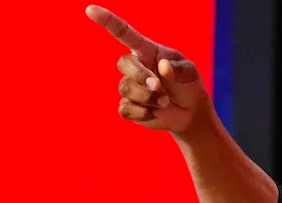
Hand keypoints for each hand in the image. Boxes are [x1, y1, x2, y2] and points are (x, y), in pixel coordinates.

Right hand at [86, 5, 210, 133]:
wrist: (190, 112)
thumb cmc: (188, 85)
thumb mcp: (190, 73)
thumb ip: (179, 69)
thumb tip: (162, 66)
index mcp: (146, 51)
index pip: (123, 33)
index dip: (107, 21)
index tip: (91, 10)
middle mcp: (134, 66)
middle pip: (123, 64)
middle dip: (141, 76)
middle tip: (158, 86)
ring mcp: (129, 86)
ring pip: (127, 89)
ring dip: (148, 97)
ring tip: (166, 101)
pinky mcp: (129, 107)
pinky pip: (126, 110)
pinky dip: (143, 113)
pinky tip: (156, 112)